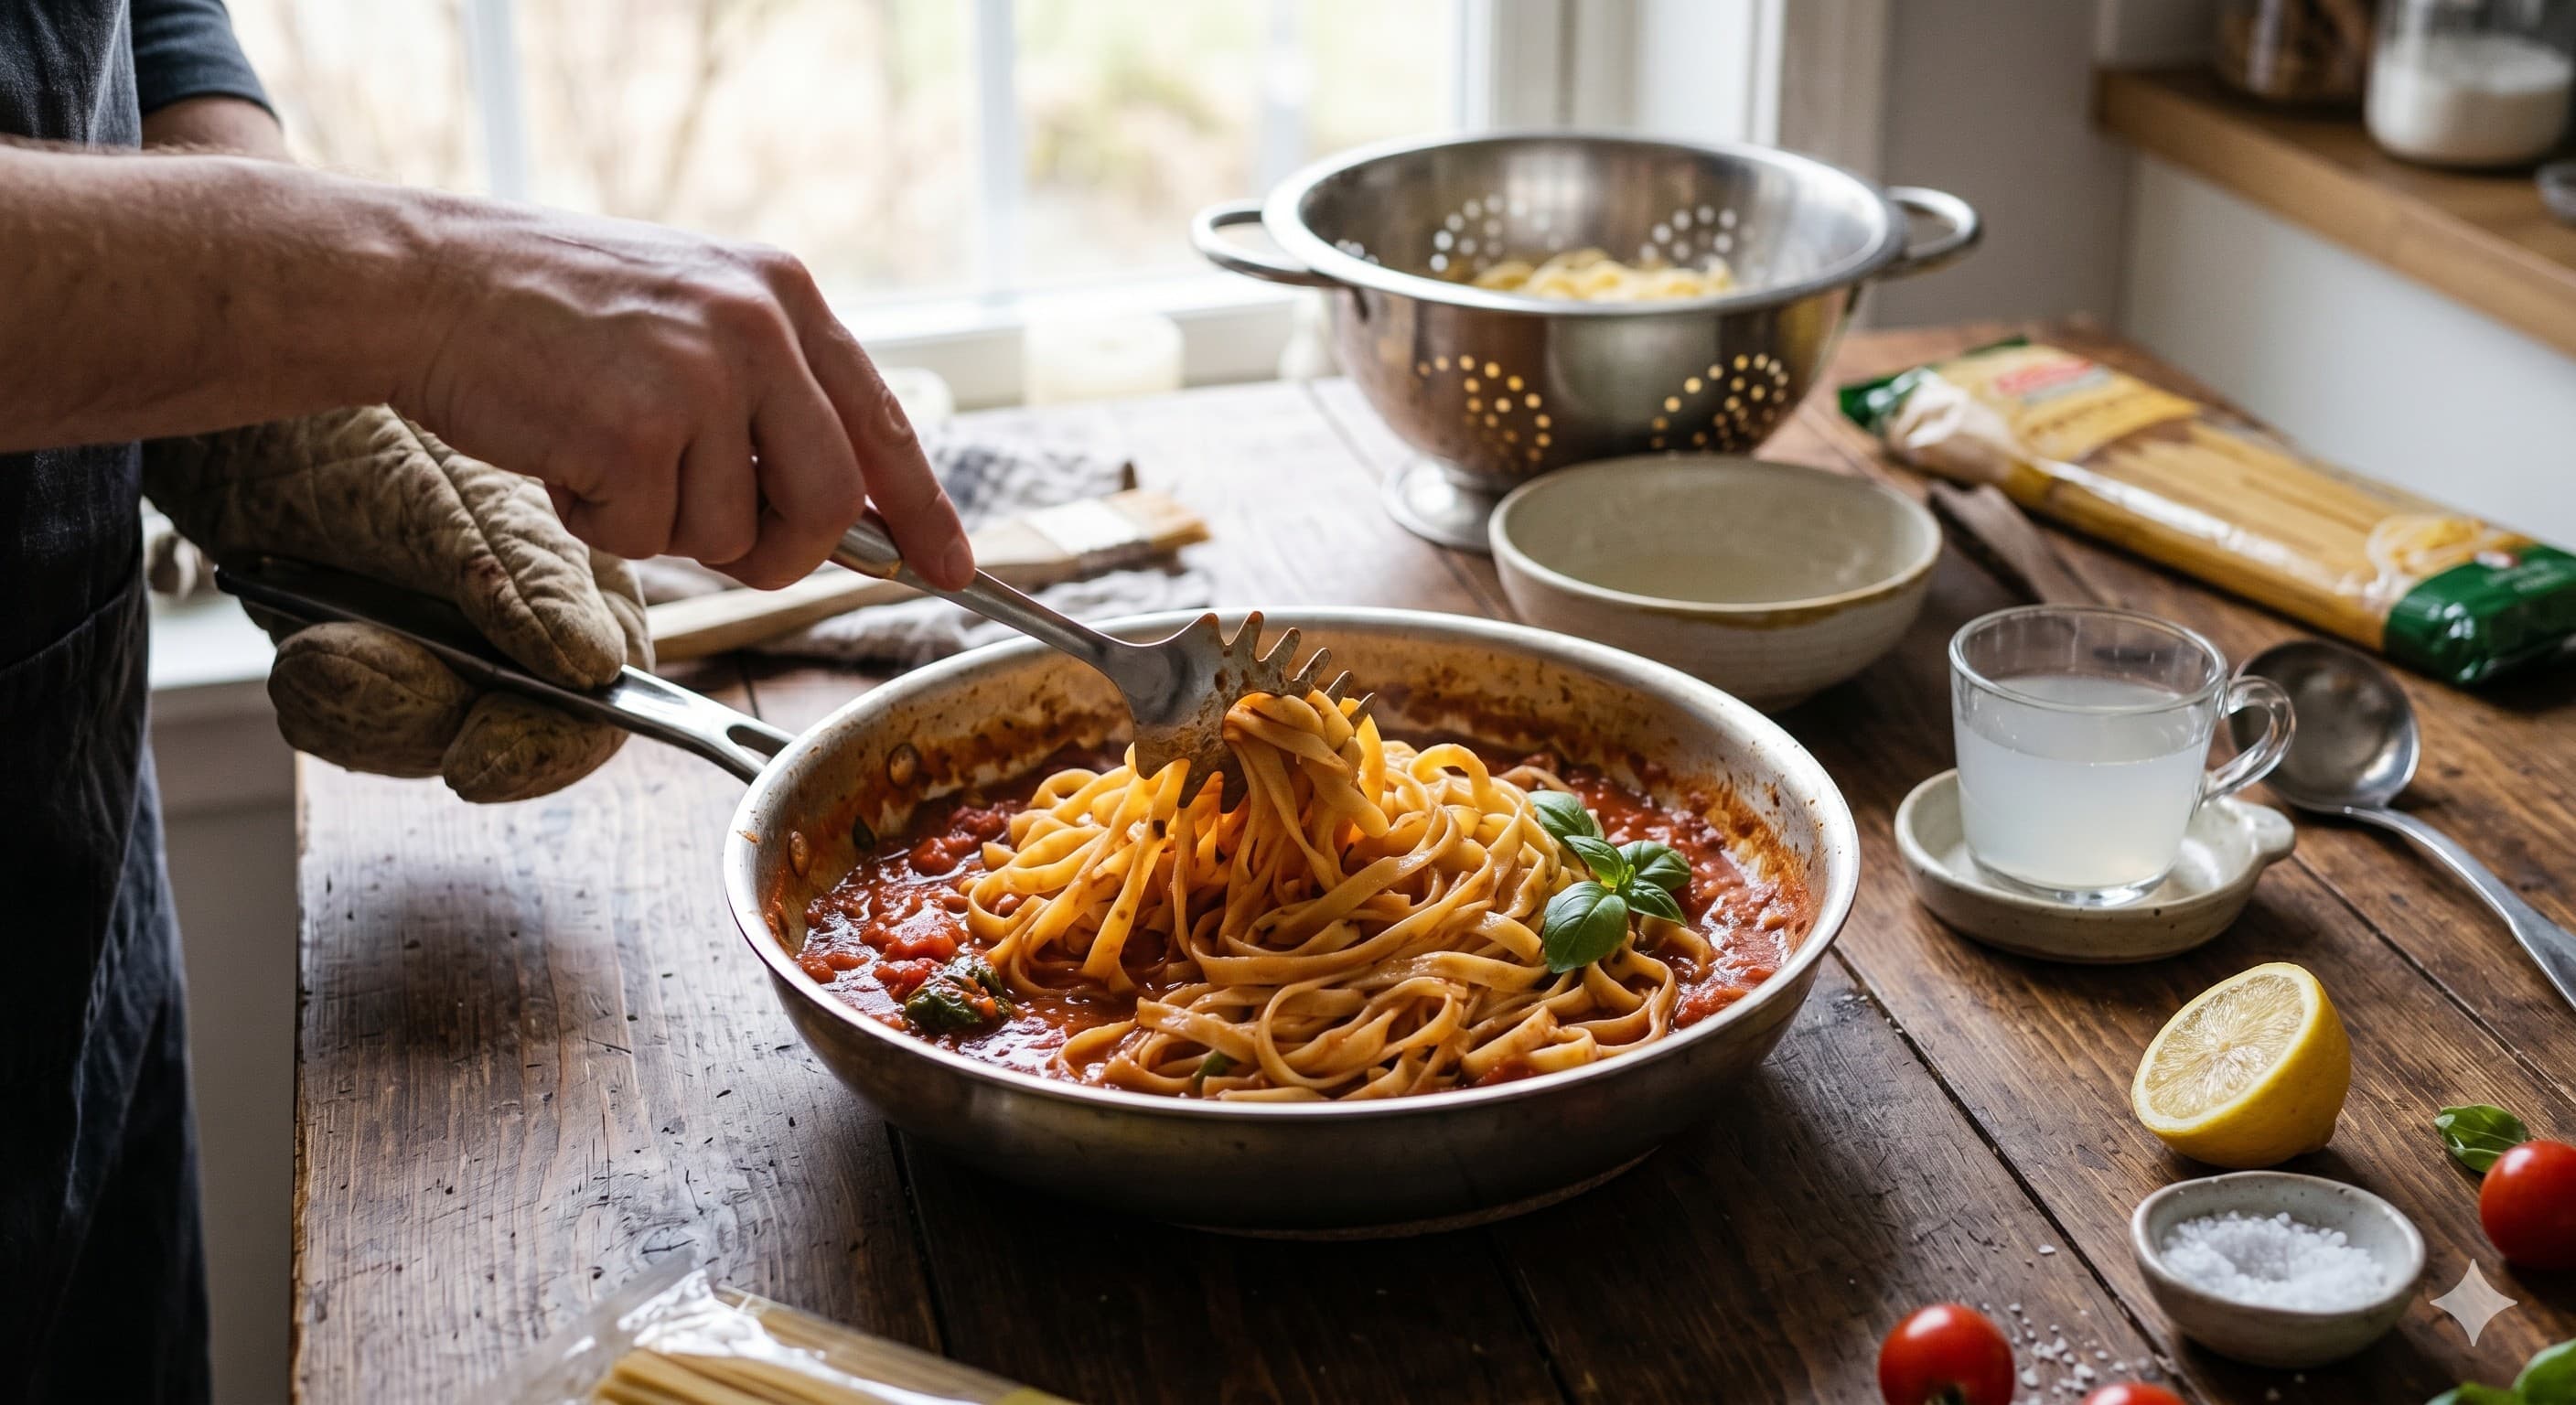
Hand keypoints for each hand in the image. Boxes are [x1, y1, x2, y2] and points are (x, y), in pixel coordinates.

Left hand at [146, 407, 650, 802]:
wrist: (243, 403)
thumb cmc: (367, 422)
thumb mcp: (452, 495)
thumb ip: (527, 578)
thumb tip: (598, 666)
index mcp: (581, 587)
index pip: (606, 697)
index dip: (553, 741)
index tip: (480, 752)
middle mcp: (522, 634)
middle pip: (513, 735)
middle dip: (432, 721)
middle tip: (358, 673)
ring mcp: (443, 655)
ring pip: (428, 739)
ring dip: (367, 709)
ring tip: (317, 650)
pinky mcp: (367, 668)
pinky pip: (357, 729)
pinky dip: (323, 702)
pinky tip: (306, 651)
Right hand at [396, 201, 971, 589]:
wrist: (427, 282)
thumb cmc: (552, 311)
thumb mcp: (692, 315)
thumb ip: (772, 395)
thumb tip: (844, 511)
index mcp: (784, 293)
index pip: (882, 423)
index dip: (922, 509)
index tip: (952, 568)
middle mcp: (758, 327)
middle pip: (825, 503)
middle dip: (779, 550)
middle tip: (719, 539)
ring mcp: (700, 375)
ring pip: (729, 532)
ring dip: (661, 523)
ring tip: (603, 448)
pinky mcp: (635, 427)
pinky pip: (645, 537)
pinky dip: (599, 522)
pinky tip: (563, 453)